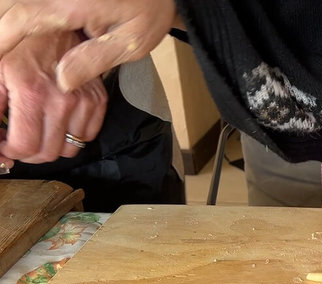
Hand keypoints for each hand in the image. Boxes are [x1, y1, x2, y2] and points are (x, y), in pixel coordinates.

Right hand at [0, 0, 175, 91]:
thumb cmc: (149, 9)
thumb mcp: (132, 41)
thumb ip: (95, 60)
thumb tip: (63, 81)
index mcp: (73, 4)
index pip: (23, 18)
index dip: (1, 42)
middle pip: (11, 8)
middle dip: (3, 36)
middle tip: (4, 65)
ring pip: (15, 4)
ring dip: (9, 27)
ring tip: (11, 53)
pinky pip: (29, 4)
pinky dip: (19, 18)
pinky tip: (21, 38)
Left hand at [0, 32, 106, 164]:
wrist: (54, 28)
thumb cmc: (21, 49)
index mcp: (31, 93)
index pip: (24, 147)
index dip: (10, 152)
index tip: (5, 146)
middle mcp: (62, 101)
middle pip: (48, 153)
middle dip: (29, 153)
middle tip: (20, 141)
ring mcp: (84, 101)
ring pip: (69, 149)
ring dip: (52, 146)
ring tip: (40, 132)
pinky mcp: (98, 100)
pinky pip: (87, 136)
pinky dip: (72, 136)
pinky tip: (59, 123)